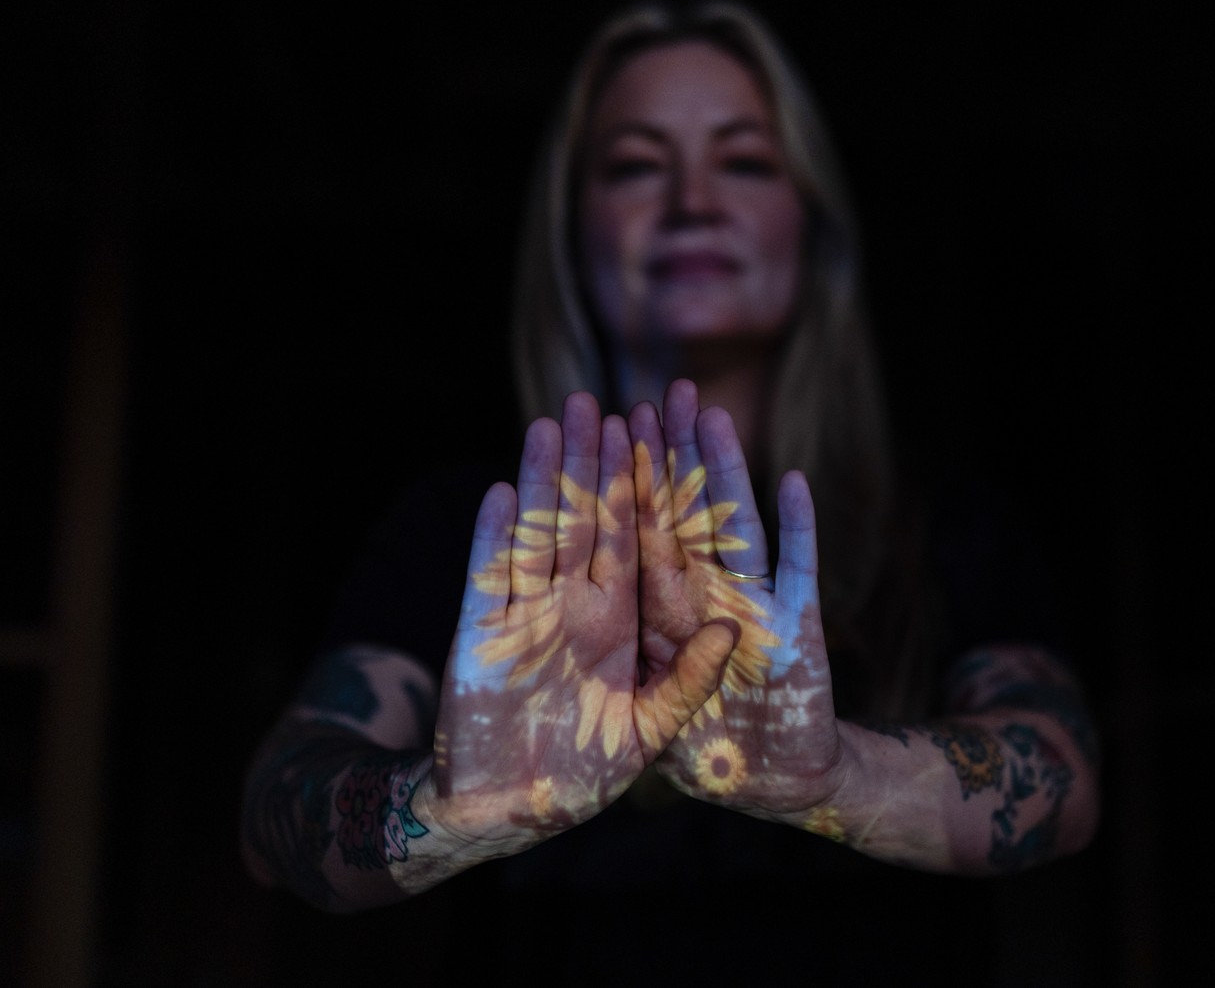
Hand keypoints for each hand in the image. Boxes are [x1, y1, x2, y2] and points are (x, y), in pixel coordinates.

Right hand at [424, 392, 734, 855]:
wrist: (509, 814)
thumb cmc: (585, 775)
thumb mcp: (655, 729)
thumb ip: (691, 677)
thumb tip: (734, 627)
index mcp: (617, 623)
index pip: (633, 539)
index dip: (642, 486)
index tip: (651, 432)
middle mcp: (571, 609)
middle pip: (584, 521)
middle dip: (590, 462)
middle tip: (595, 399)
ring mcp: (524, 618)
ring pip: (537, 535)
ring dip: (544, 481)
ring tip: (551, 423)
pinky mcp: (480, 640)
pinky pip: (490, 580)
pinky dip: (496, 539)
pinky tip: (506, 493)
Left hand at [630, 380, 845, 824]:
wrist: (769, 789)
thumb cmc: (678, 762)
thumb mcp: (641, 722)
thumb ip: (629, 667)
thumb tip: (612, 613)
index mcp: (652, 622)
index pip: (635, 537)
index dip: (627, 482)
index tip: (616, 425)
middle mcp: (701, 605)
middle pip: (680, 516)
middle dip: (671, 454)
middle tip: (664, 391)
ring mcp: (752, 612)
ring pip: (733, 528)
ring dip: (726, 472)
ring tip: (711, 413)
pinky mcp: (802, 631)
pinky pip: (801, 573)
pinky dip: (803, 531)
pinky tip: (796, 484)